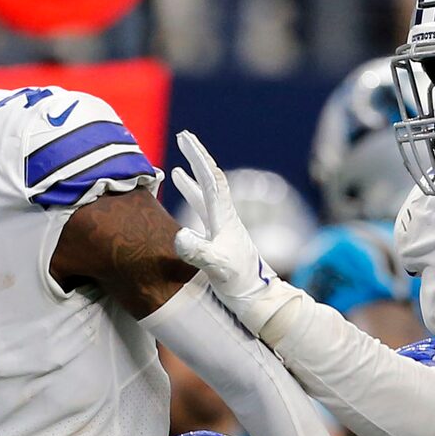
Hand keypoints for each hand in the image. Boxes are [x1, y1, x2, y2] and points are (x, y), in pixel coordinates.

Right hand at [166, 130, 292, 333]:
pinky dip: (192, 200)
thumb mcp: (217, 267)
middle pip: (210, 179)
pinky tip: (184, 203)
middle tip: (184, 136)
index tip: (185, 137)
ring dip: (192, 179)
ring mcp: (222, 228)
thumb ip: (199, 252)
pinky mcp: (219, 239)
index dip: (197, 156)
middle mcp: (225, 217)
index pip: (211, 178)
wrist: (257, 299)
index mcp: (224, 217)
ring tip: (177, 168)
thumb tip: (179, 236)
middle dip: (196, 157)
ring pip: (205, 195)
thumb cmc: (238, 284)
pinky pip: (203, 212)